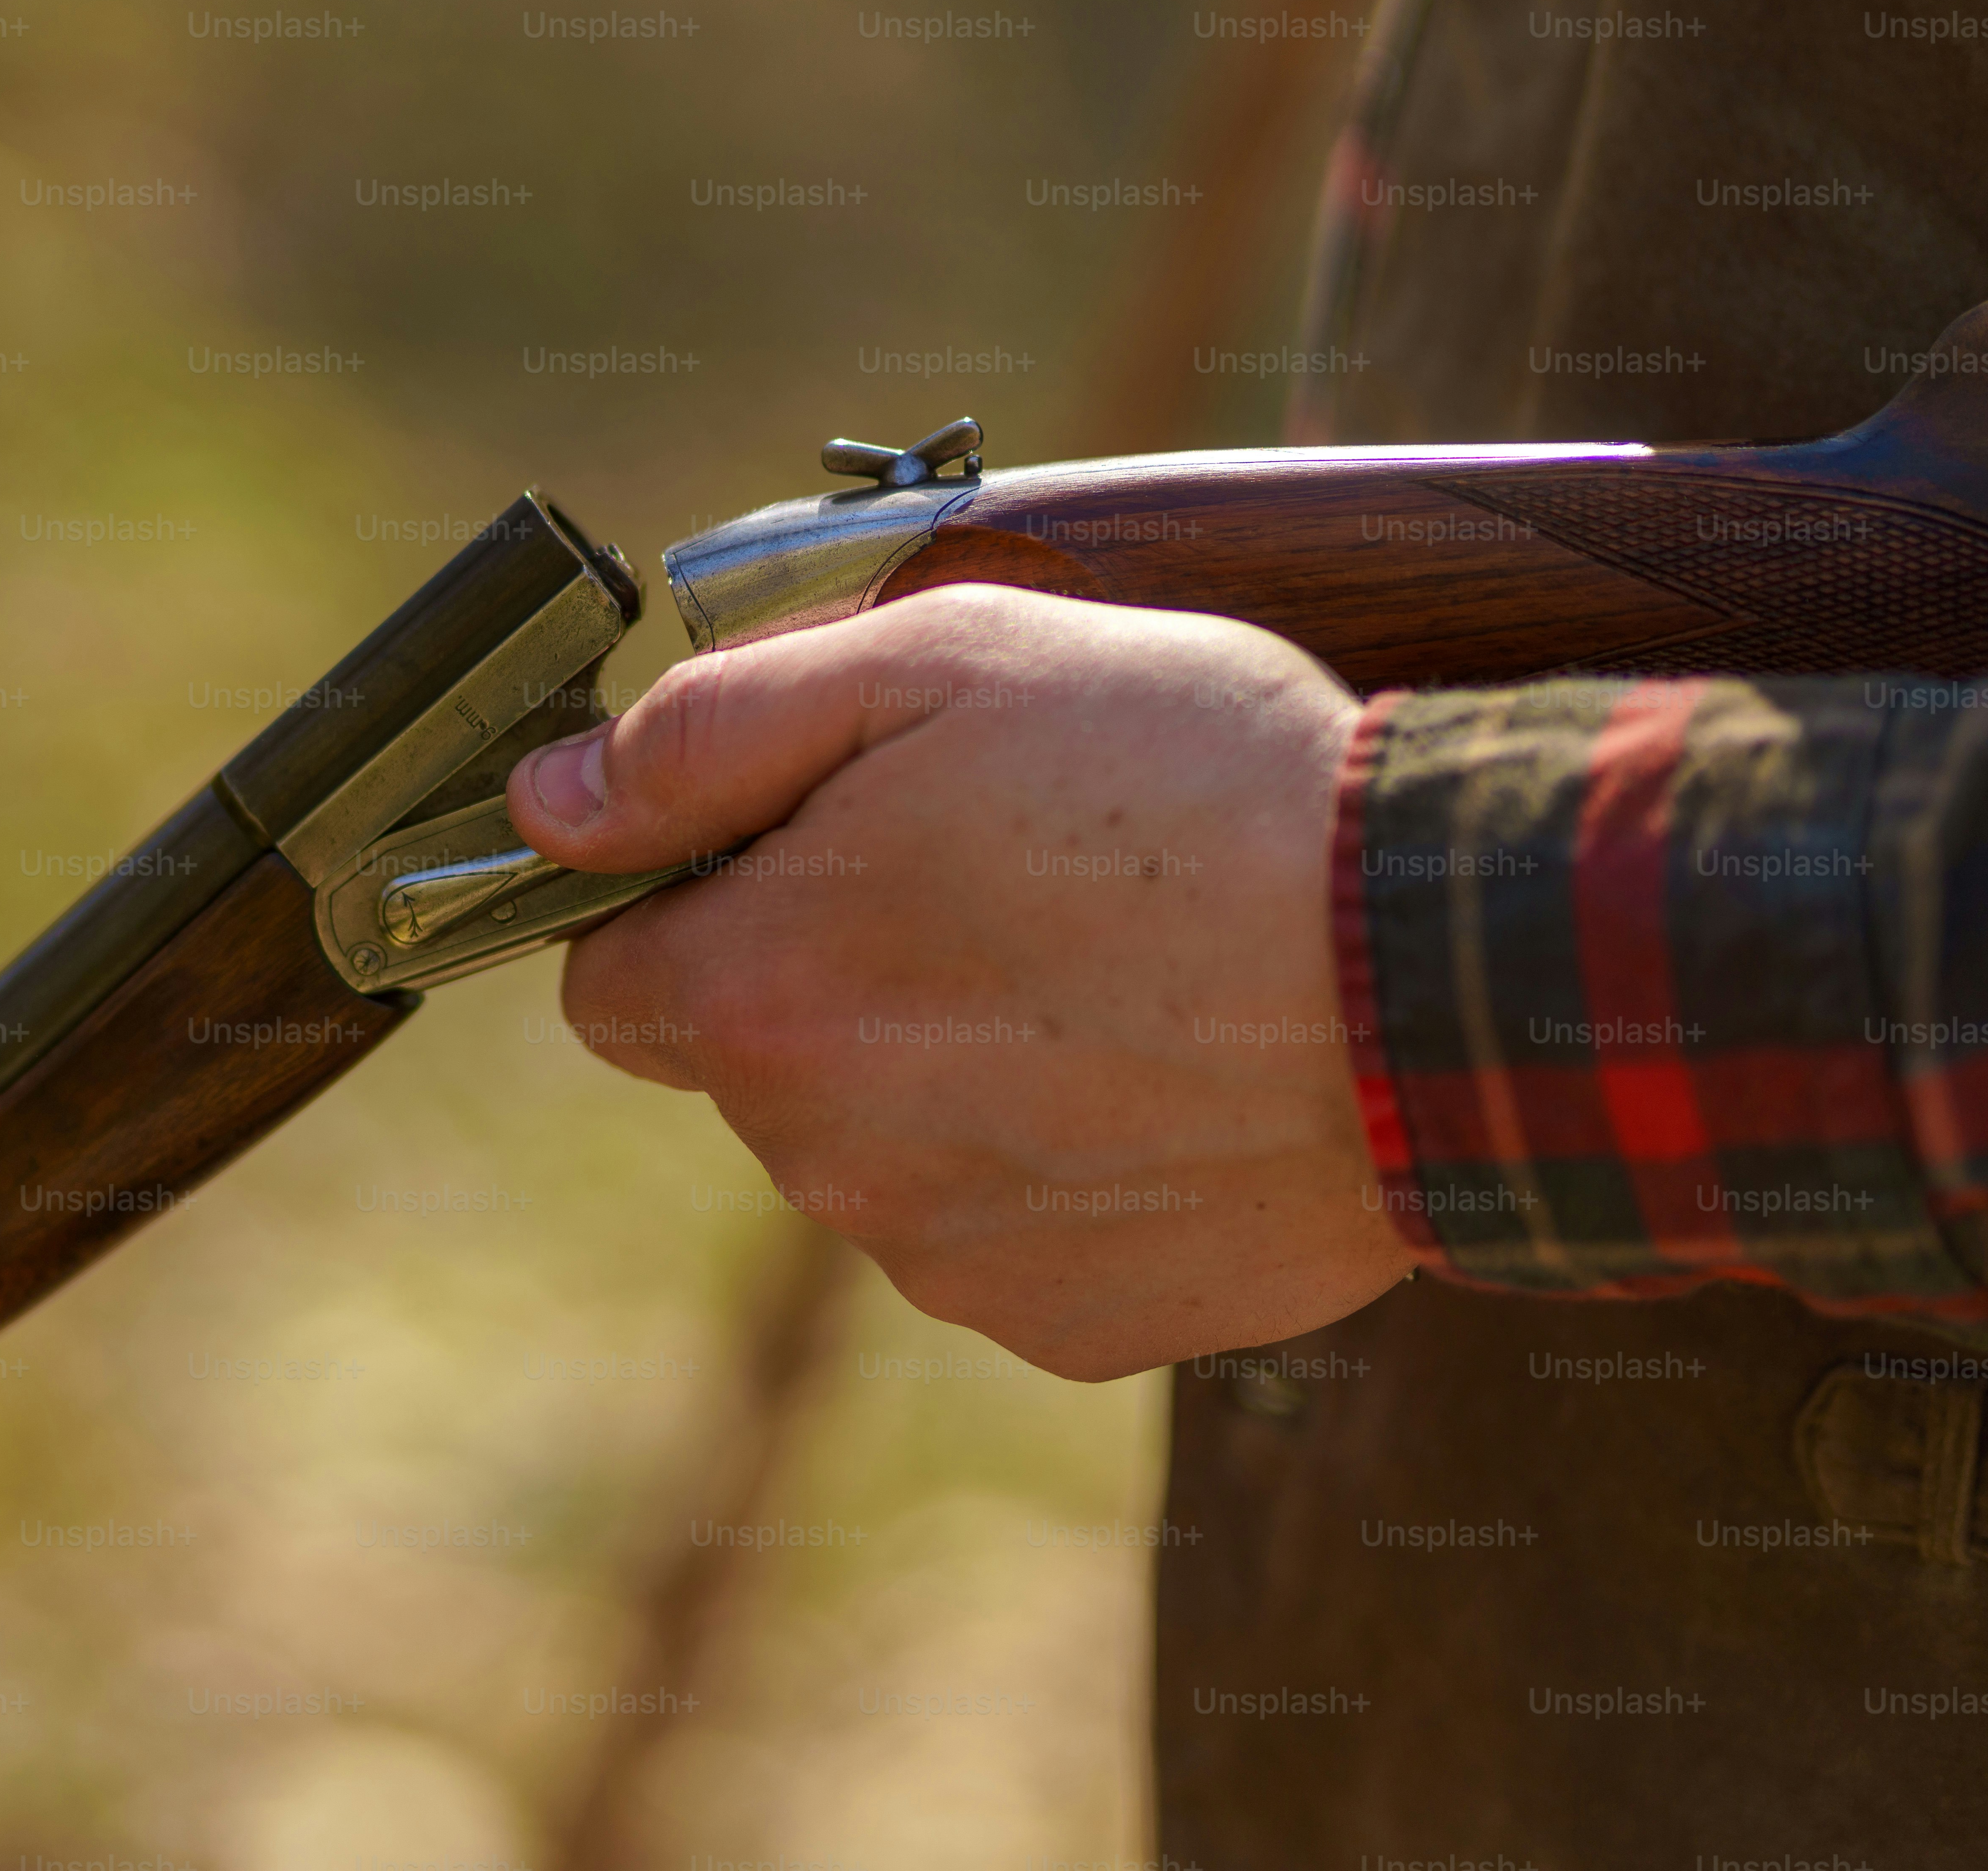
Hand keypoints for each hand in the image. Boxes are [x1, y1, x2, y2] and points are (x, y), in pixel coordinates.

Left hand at [506, 584, 1412, 1379]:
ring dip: (952, 1071)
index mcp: (760, 1001)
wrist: (1439, 964)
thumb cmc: (1191, 782)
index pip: (610, 983)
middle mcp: (828, 1161)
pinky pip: (1008, 1235)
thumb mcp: (933, 662)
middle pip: (757, 1063)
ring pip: (885, 1152)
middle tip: (998, 886)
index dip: (690, 902)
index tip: (802, 850)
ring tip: (1109, 977)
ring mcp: (952, 1261)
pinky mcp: (1074, 1324)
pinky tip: (1163, 1077)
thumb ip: (709, 733)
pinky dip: (1059, 1165)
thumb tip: (548, 803)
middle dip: (833, 978)